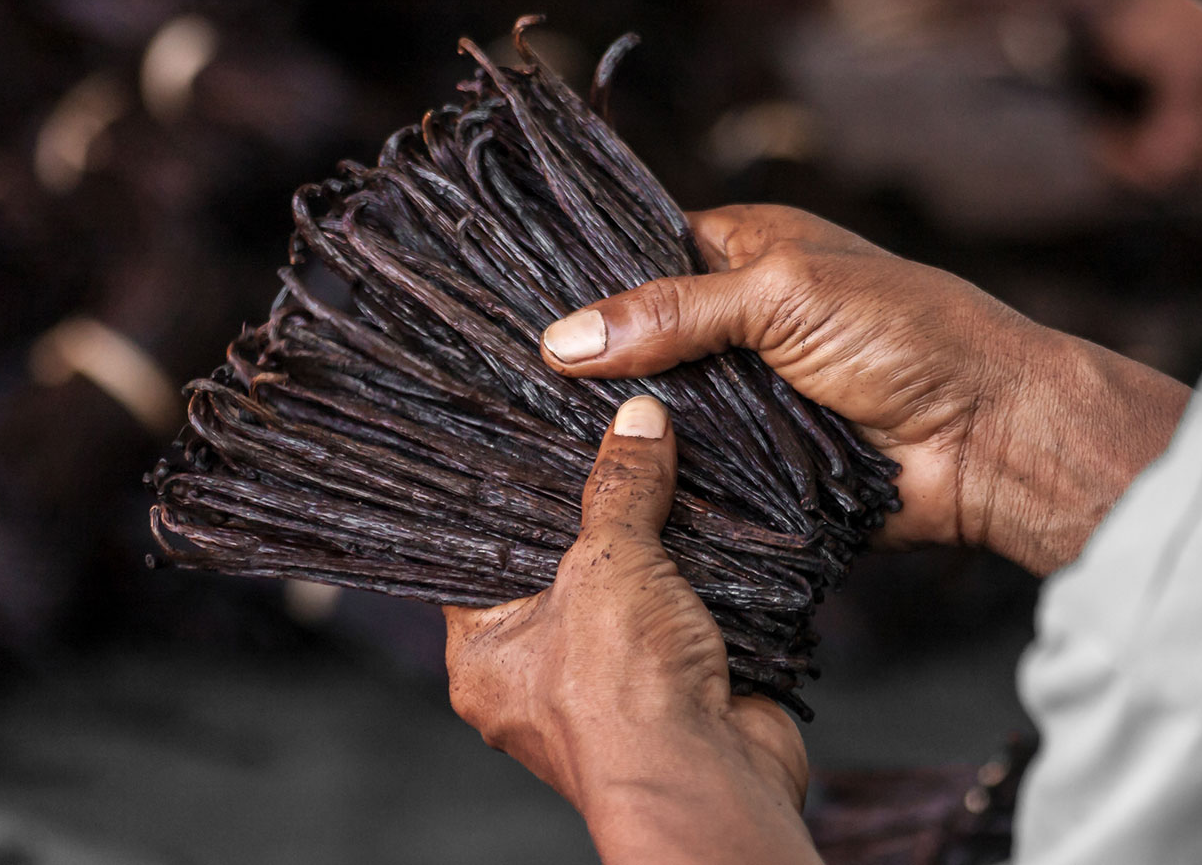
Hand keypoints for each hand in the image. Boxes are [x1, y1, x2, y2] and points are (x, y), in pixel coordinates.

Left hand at [445, 396, 819, 863]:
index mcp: (486, 656)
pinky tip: (720, 528)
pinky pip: (686, 613)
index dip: (511, 502)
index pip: (481, 560)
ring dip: (661, 546)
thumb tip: (637, 421)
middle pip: (566, 569)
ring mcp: (614, 683)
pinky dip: (706, 579)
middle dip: (600, 515)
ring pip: (632, 590)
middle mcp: (541, 675)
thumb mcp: (607, 564)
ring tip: (672, 470)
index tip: (536, 443)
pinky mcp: (678, 684)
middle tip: (613, 443)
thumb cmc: (621, 696)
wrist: (709, 780)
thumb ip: (619, 488)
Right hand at [539, 205, 1189, 573]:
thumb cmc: (910, 335)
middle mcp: (738, 324)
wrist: (988, 438)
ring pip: (659, 411)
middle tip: (499, 385)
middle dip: (591, 366)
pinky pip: (690, 470)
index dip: (586, 281)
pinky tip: (594, 486)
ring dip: (621, 427)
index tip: (508, 308)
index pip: (641, 255)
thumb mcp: (783, 296)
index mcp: (746, 254)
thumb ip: (673, 312)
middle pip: (640, 342)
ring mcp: (746, 398)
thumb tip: (564, 338)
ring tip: (525, 441)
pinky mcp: (756, 465)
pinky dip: (657, 478)